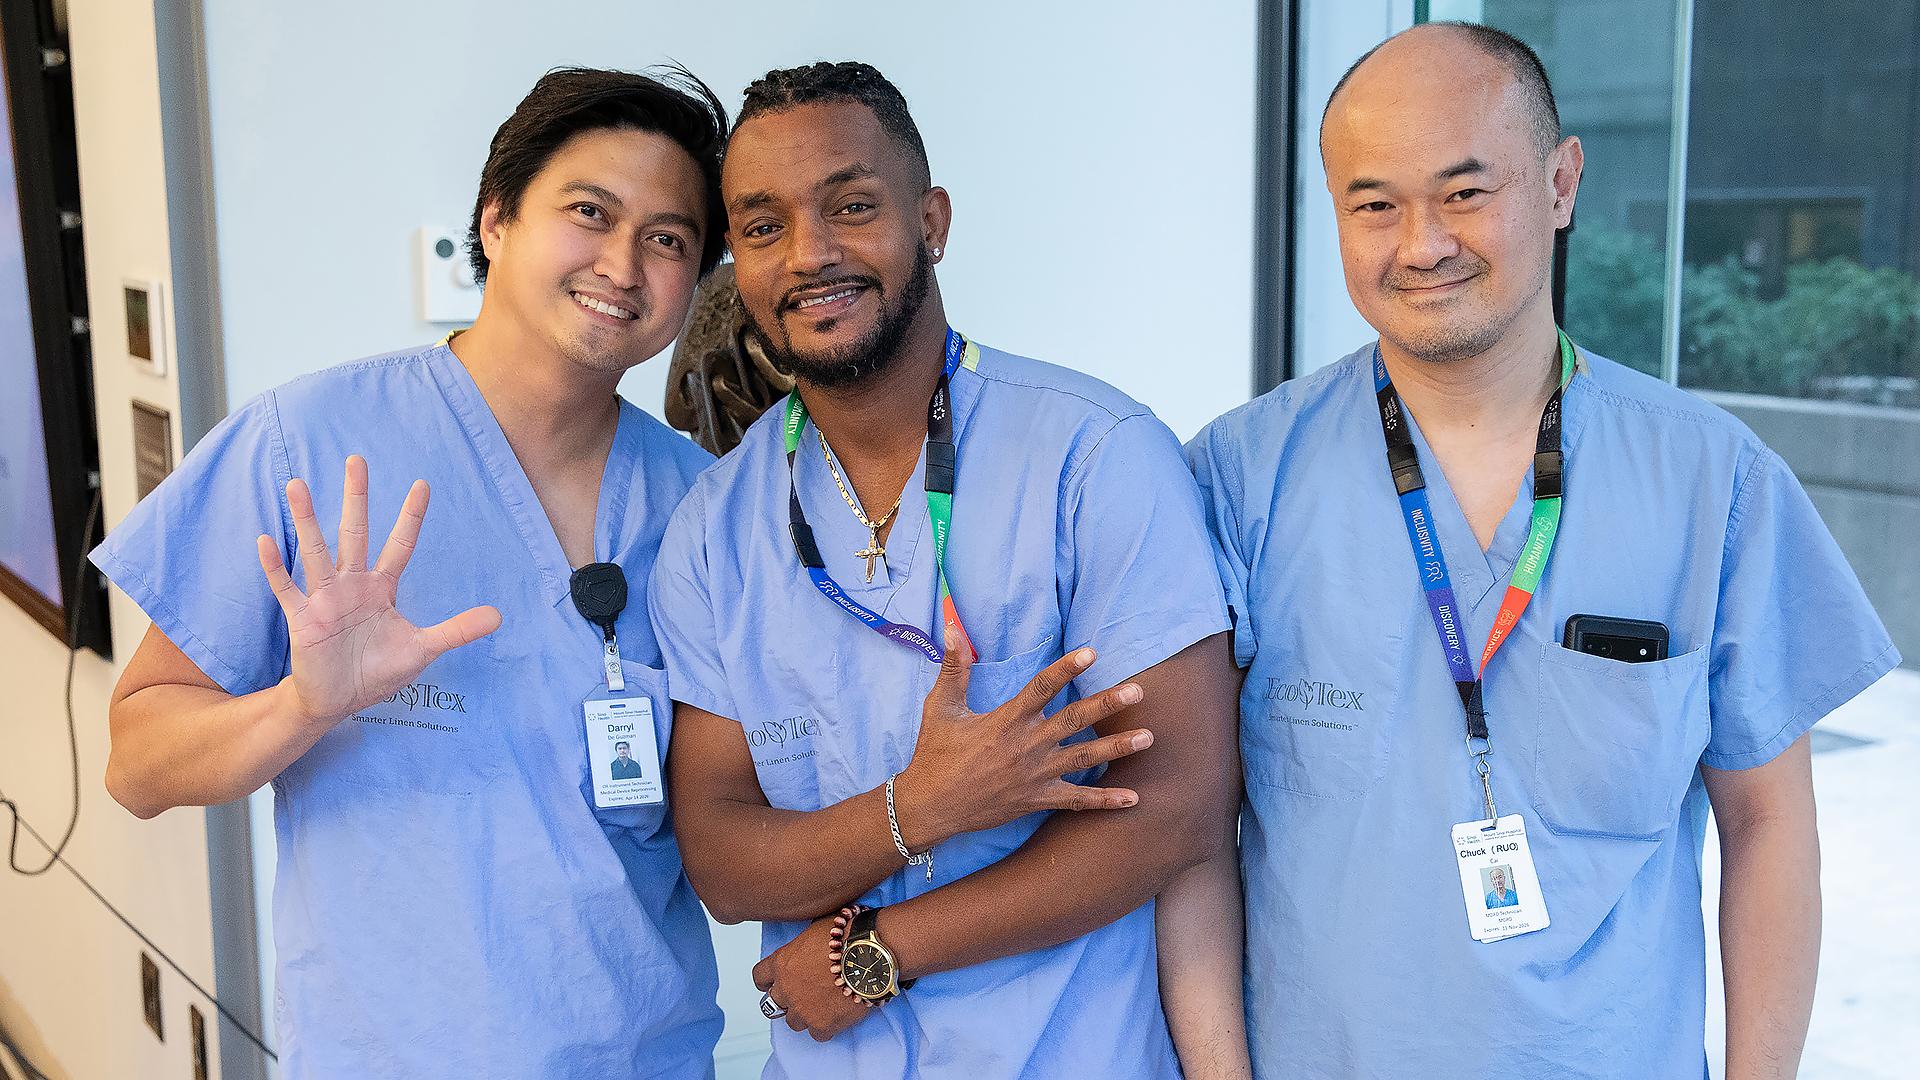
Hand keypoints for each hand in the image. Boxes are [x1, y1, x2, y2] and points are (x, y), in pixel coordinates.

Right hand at [257, 456, 500, 728]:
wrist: (338, 701)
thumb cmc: (377, 671)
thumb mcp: (423, 649)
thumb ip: (456, 630)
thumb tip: (499, 616)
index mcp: (382, 588)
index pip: (400, 545)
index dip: (411, 517)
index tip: (422, 484)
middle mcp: (352, 584)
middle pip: (355, 533)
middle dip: (357, 498)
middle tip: (356, 459)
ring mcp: (325, 599)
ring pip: (316, 551)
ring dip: (306, 519)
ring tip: (297, 484)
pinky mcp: (303, 619)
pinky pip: (287, 589)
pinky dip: (275, 568)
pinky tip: (266, 541)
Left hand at [753, 914, 873, 1041]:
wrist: (869, 953)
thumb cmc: (846, 936)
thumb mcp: (815, 929)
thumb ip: (803, 945)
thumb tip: (808, 945)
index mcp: (782, 963)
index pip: (759, 977)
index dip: (767, 981)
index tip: (773, 983)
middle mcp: (786, 989)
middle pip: (772, 1004)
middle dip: (785, 1000)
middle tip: (801, 995)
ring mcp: (803, 1009)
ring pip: (793, 1022)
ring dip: (804, 1015)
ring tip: (821, 1006)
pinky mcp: (822, 1024)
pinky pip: (817, 1035)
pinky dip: (825, 1028)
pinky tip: (835, 1016)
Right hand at [894, 629, 1150, 848]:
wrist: (930, 806)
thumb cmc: (935, 753)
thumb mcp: (941, 707)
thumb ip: (954, 667)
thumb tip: (952, 627)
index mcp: (1006, 720)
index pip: (1042, 688)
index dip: (1067, 668)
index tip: (1091, 652)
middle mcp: (1026, 746)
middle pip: (1075, 720)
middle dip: (1108, 705)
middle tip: (1138, 691)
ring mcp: (1035, 775)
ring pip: (1084, 758)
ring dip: (1118, 748)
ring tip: (1149, 738)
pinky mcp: (1037, 800)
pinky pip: (1077, 801)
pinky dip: (1105, 800)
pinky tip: (1133, 798)